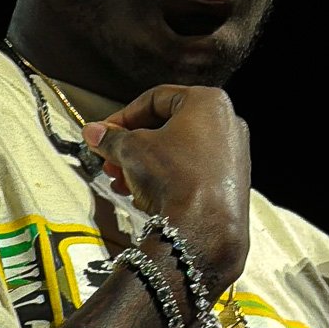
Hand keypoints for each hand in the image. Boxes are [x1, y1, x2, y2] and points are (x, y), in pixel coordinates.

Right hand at [84, 86, 250, 295]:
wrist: (205, 228)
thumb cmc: (178, 179)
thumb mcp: (132, 151)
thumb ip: (111, 138)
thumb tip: (95, 133)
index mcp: (209, 102)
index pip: (155, 99)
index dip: (122, 116)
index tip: (105, 132)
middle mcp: (227, 123)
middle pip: (166, 127)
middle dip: (132, 146)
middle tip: (111, 160)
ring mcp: (233, 155)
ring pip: (177, 153)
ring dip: (144, 165)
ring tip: (122, 182)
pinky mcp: (231, 183)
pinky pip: (192, 173)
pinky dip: (166, 180)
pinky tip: (144, 197)